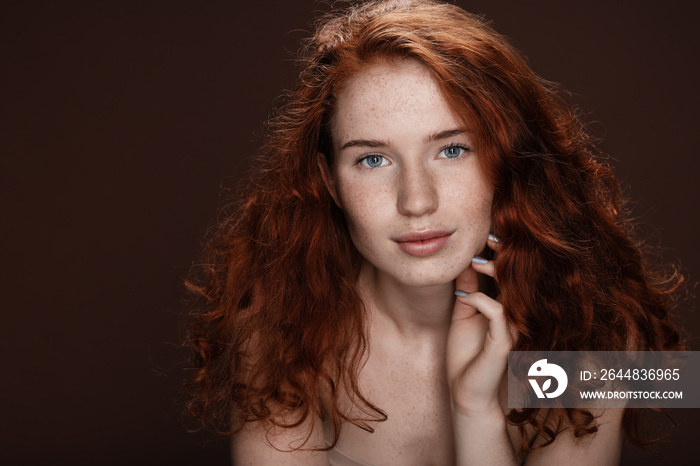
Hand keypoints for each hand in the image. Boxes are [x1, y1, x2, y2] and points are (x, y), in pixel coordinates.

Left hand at [446, 236, 516, 414]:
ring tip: (477, 262)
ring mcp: (513, 328)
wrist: (465, 391)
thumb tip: (467, 261)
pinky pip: (497, 312)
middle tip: (490, 239)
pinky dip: (480, 299)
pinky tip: (466, 298)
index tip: (490, 235)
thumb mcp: (463, 313)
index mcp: (508, 308)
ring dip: (495, 273)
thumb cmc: (465, 354)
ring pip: (513, 291)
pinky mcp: (504, 342)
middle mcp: (516, 316)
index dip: (505, 254)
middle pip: (520, 279)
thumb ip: (467, 289)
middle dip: (506, 256)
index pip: (512, 275)